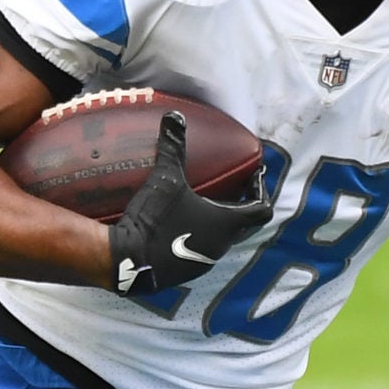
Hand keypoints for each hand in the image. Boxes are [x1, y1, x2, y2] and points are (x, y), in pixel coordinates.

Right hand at [105, 112, 273, 296]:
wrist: (126, 261)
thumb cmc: (155, 220)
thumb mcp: (165, 179)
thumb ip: (173, 147)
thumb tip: (174, 116)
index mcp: (226, 223)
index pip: (261, 208)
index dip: (261, 190)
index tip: (254, 176)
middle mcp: (222, 245)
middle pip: (244, 224)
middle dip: (240, 203)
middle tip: (232, 185)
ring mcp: (205, 262)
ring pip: (222, 239)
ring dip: (219, 221)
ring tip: (205, 202)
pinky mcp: (186, 272)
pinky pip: (202, 250)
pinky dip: (200, 235)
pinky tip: (182, 223)